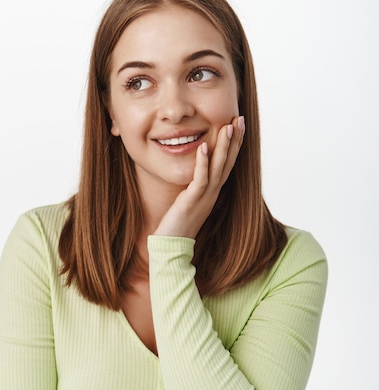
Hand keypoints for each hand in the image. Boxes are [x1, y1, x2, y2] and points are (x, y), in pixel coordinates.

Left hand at [153, 115, 244, 238]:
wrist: (172, 246)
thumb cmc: (178, 224)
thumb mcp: (189, 200)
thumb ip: (193, 186)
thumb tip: (194, 173)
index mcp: (212, 191)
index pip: (227, 164)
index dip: (234, 145)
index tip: (237, 126)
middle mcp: (212, 192)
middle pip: (228, 162)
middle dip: (234, 140)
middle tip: (240, 119)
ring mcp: (204, 197)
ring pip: (218, 168)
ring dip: (224, 147)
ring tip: (228, 126)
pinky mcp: (192, 201)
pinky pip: (200, 179)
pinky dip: (202, 162)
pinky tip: (203, 146)